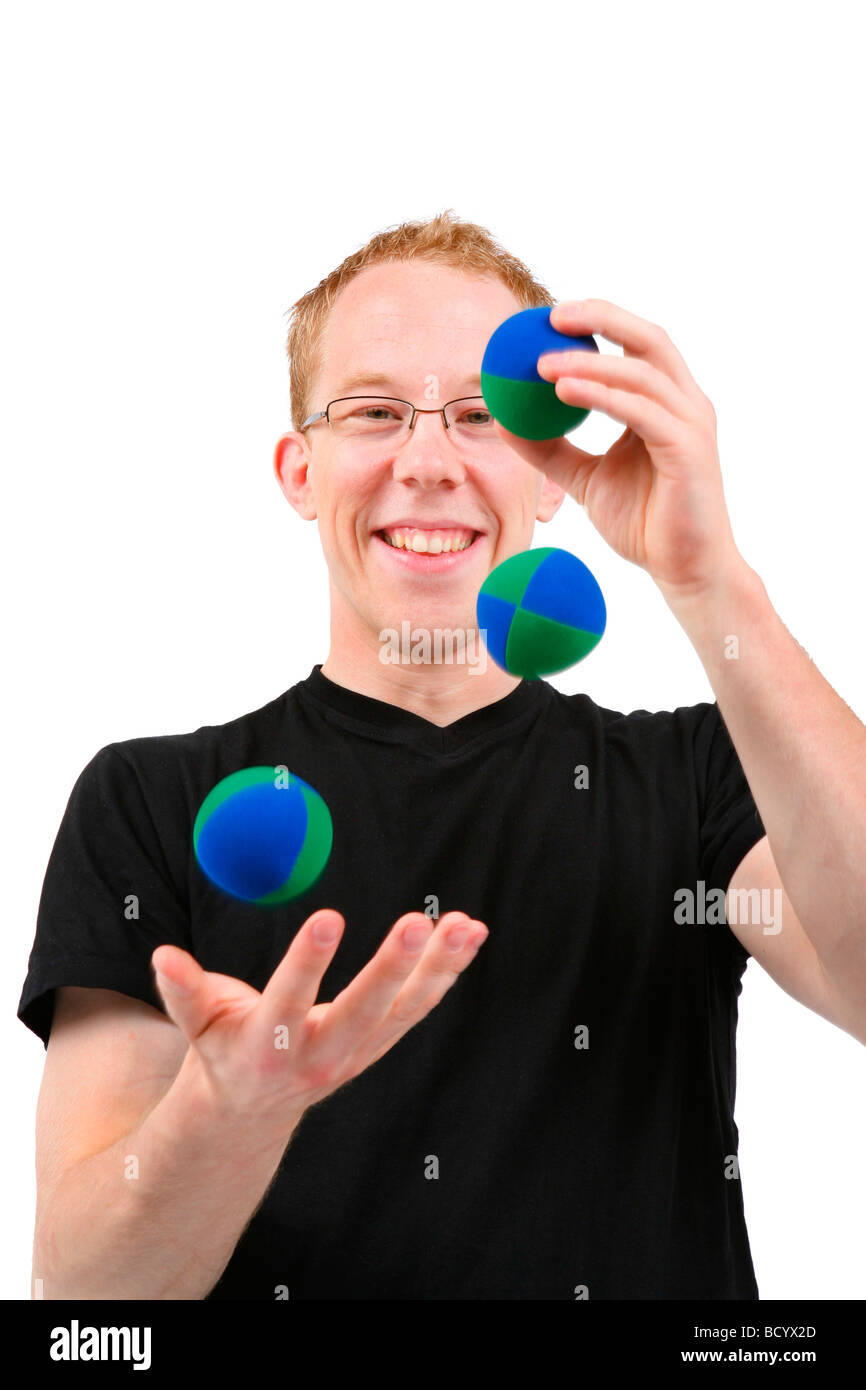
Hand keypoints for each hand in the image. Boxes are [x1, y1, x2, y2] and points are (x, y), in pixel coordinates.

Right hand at [151, 908, 487, 1137]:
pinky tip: (468, 935)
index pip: (290, 999)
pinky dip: (446, 972)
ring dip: (438, 966)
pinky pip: (419, 1008)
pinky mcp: (380, 1044)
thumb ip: (185, 993)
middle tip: (417, 921)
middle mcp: (319, 1056)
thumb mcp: (197, 1026)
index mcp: (267, 1047)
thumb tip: (163, 956)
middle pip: (363, 1012)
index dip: (308, 962)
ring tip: (465, 924)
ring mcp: (357, 1054)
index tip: (329, 917)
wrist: (252, 1110)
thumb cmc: (223, 1049)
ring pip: (404, 1010)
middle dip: (392, 967)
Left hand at [494, 298, 746, 601]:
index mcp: (668, 404)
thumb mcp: (586, 479)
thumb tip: (505, 421)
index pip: (637, 346)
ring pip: (642, 373)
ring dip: (589, 362)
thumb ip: (552, 449)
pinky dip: (601, 395)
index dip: (600, 321)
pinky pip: (641, 411)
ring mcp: (693, 425)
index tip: (550, 316)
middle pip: (649, 339)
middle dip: (601, 317)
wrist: (685, 571)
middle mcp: (687, 405)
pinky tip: (563, 391)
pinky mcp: (690, 451)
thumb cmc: (645, 524)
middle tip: (550, 316)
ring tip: (541, 364)